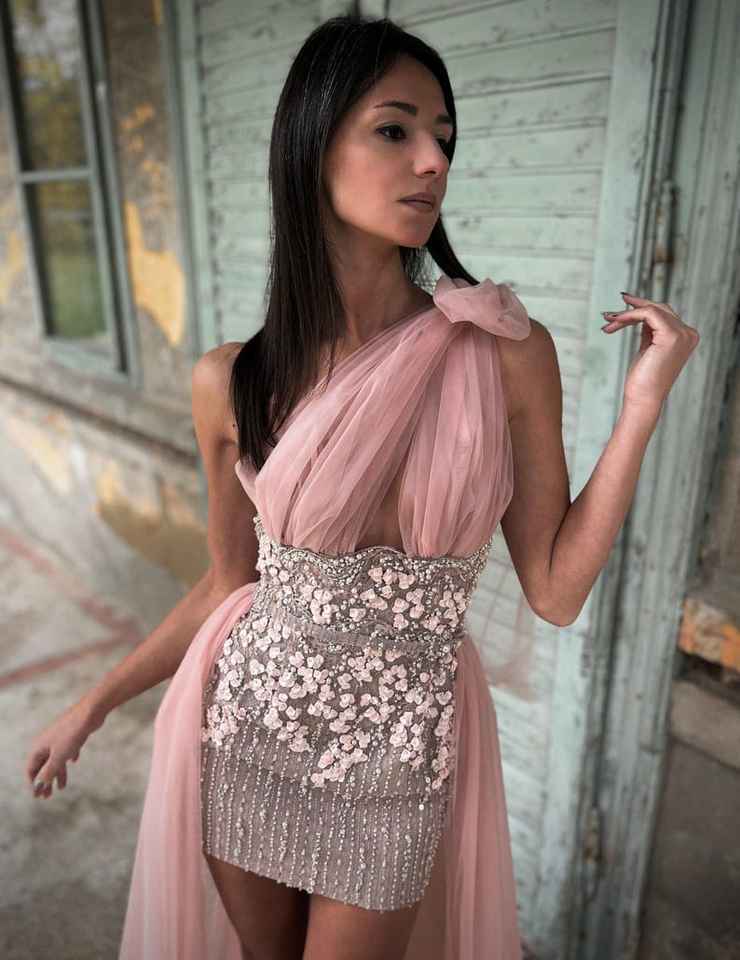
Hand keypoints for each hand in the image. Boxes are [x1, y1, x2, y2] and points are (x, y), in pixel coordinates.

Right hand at [25, 698, 103, 799]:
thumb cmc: (71, 734)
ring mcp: (59, 737)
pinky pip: (67, 748)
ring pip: (56, 759)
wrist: (90, 712)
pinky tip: (74, 760)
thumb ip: (48, 772)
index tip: (38, 796)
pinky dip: (69, 757)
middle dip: (45, 781)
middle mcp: (46, 742)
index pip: (31, 769)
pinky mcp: (71, 734)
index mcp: (39, 747)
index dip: (33, 783)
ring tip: (62, 787)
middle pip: (43, 766)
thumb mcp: (59, 756)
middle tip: (48, 797)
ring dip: (58, 773)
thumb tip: (38, 786)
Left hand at [601, 292, 699, 416]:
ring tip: (607, 321)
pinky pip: (648, 314)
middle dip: (632, 308)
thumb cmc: (643, 379)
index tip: (621, 308)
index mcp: (685, 337)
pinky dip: (629, 316)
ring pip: (651, 310)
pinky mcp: (671, 336)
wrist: (643, 398)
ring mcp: (682, 334)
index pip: (664, 314)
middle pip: (659, 309)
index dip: (641, 308)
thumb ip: (649, 331)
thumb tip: (639, 314)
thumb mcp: (648, 349)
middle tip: (609, 313)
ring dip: (625, 314)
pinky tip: (615, 322)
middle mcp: (688, 334)